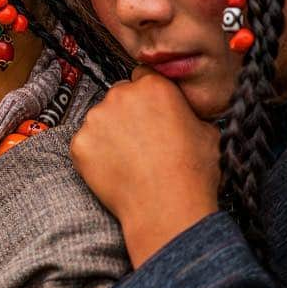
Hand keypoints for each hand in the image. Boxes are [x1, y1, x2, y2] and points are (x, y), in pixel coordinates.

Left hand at [70, 66, 220, 267]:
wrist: (167, 209)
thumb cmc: (192, 173)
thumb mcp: (207, 132)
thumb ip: (187, 113)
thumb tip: (184, 114)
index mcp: (153, 87)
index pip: (143, 78)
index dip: (148, 98)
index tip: (151, 113)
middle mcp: (120, 96)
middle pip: (119, 97)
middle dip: (127, 114)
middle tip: (141, 142)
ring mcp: (95, 119)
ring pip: (100, 119)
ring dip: (110, 133)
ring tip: (130, 160)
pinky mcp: (79, 143)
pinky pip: (86, 144)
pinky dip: (95, 155)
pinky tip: (114, 171)